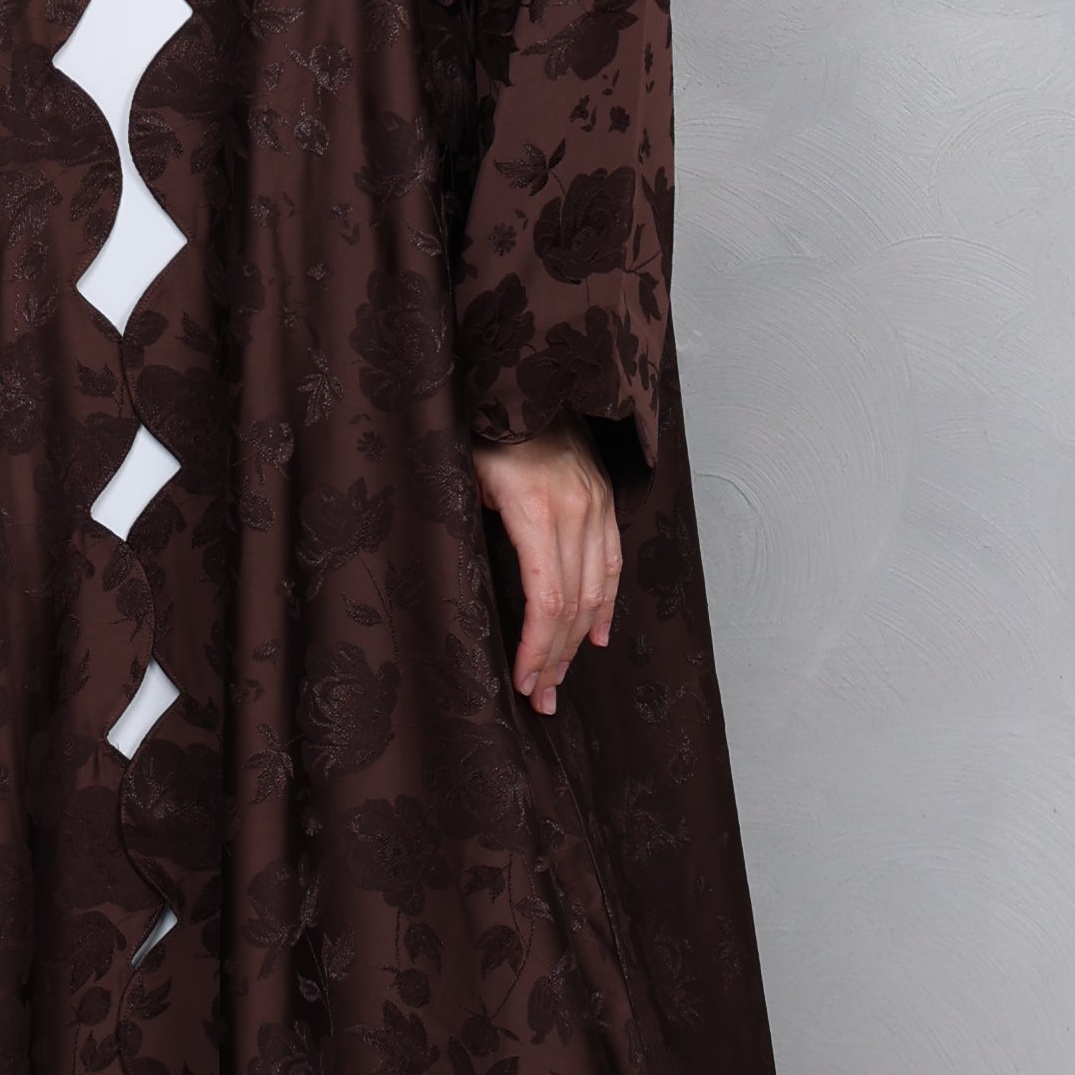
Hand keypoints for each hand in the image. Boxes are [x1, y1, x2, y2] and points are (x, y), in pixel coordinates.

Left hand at [471, 421, 619, 714]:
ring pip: (597, 588)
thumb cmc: (481, 427)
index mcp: (536, 510)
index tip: (522, 681)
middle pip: (573, 604)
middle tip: (540, 699)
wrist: (524, 375)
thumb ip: (474, 528)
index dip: (536, 648)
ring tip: (561, 680)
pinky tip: (598, 635)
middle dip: (556, 658)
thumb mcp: (462, 475)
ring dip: (580, 641)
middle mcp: (576, 510)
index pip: (546, 599)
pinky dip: (606, 603)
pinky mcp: (604, 497)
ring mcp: (595, 503)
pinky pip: (612, 561)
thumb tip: (472, 586)